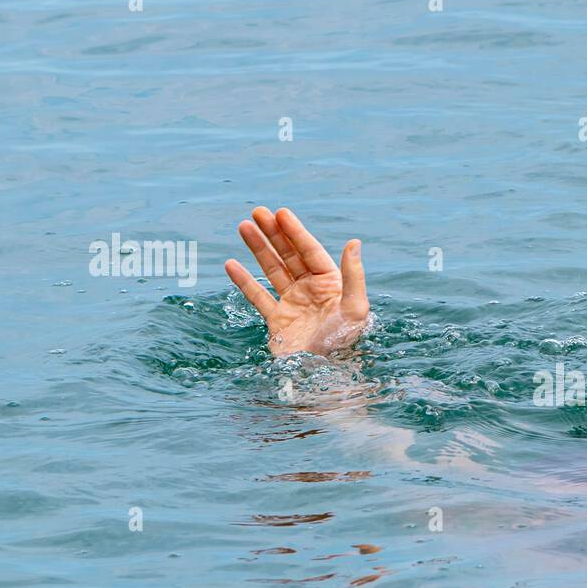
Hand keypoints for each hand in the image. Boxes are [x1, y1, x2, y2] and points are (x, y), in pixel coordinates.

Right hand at [225, 206, 370, 356]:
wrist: (324, 376)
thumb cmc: (344, 343)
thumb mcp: (355, 308)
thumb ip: (354, 275)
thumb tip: (355, 242)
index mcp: (332, 285)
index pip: (310, 251)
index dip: (295, 232)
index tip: (280, 213)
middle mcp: (312, 291)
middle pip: (290, 256)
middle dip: (274, 233)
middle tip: (256, 212)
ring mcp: (293, 305)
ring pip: (272, 270)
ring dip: (258, 249)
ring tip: (243, 226)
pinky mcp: (278, 322)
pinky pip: (258, 296)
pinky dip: (244, 281)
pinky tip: (231, 264)